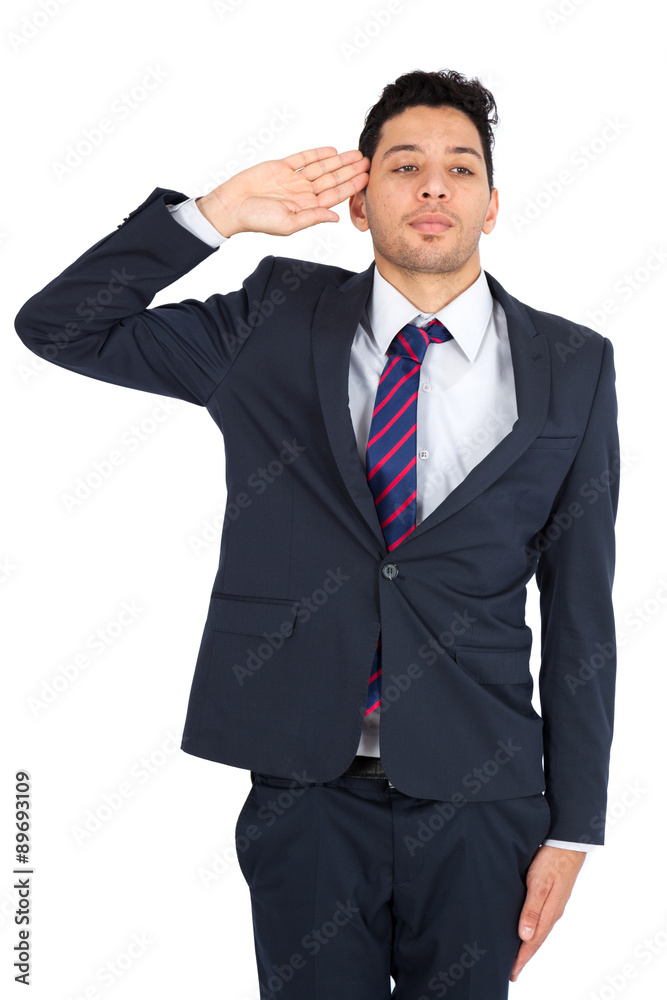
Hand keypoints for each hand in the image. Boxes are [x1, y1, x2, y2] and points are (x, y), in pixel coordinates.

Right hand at [196, 147, 369, 237]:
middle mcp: (302, 193)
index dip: (351, 186)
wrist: (232, 205)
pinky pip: (302, 159)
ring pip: (321, 168)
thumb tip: (336, 217)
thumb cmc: (257, 219)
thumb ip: (313, 218)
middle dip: (350, 171)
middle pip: (331, 180)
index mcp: (306, 208)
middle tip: (368, 162)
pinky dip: (316, 154)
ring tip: (356, 154)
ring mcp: (293, 179)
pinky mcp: (281, 167)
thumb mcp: (289, 223)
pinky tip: (331, 151)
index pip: (334, 195)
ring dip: (338, 161)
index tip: (366, 178)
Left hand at [510, 844, 585, 981]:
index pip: (533, 942)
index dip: (521, 958)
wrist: (568, 844)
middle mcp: (552, 913)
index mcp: (549, 913)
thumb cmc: (552, 861)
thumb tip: (524, 936)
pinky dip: (532, 930)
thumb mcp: (539, 883)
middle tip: (512, 972)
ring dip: (528, 945)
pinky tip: (526, 930)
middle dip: (524, 957)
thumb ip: (532, 909)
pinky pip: (541, 920)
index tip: (512, 973)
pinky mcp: (552, 898)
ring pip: (539, 931)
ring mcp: (553, 906)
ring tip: (517, 956)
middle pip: (536, 940)